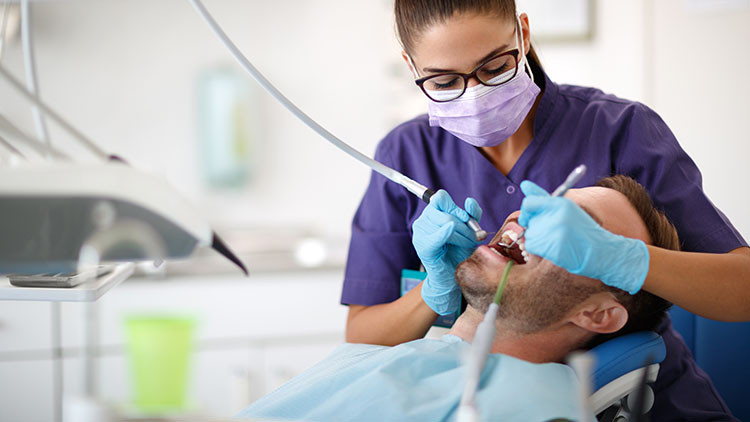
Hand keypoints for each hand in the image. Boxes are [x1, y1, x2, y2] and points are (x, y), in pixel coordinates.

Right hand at [413, 190, 481, 313]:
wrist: (454, 276)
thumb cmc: (459, 252)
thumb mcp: (470, 230)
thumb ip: (472, 215)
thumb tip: (469, 201)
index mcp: (433, 213)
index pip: (441, 198)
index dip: (455, 207)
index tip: (466, 219)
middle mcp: (424, 220)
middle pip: (446, 213)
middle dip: (464, 226)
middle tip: (473, 238)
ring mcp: (421, 233)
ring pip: (446, 224)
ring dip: (462, 235)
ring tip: (466, 244)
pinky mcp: (423, 246)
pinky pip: (435, 237)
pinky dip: (444, 234)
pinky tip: (450, 232)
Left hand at [518, 181, 648, 293]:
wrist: (600, 251)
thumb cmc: (581, 229)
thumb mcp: (566, 209)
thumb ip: (544, 198)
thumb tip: (524, 184)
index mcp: (561, 204)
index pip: (529, 203)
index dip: (527, 211)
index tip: (529, 216)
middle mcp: (556, 216)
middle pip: (528, 220)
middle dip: (535, 226)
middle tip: (553, 231)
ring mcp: (553, 233)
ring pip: (529, 234)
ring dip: (538, 238)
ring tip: (557, 240)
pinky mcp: (551, 248)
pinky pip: (531, 246)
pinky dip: (539, 248)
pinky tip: (554, 248)